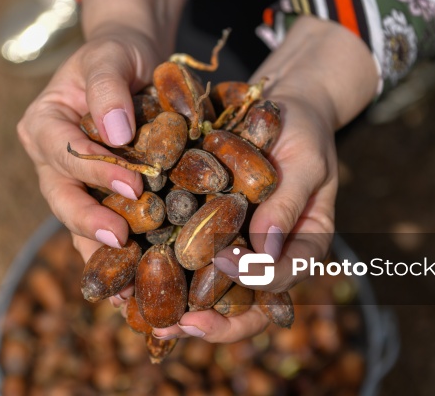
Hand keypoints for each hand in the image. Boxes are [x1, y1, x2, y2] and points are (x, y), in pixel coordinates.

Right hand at [17, 0, 185, 260]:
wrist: (133, 64)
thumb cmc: (117, 55)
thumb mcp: (110, 56)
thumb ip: (107, 87)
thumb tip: (115, 133)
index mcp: (44, 125)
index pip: (64, 152)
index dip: (95, 170)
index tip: (134, 184)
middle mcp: (52, 160)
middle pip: (62, 197)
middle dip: (91, 223)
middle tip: (121, 242)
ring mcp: (75, 182)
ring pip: (80, 222)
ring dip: (102, 255)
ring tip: (124, 288)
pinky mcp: (101, 196)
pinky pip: (104, 227)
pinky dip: (118, 255)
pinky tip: (135, 281)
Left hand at [146, 16, 378, 342]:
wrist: (279, 107)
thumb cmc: (303, 131)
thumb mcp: (306, 161)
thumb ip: (287, 204)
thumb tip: (263, 252)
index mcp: (299, 246)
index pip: (282, 280)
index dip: (256, 284)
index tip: (227, 266)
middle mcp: (264, 255)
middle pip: (243, 304)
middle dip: (211, 322)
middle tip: (175, 326)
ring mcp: (234, 244)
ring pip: (210, 291)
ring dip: (177, 308)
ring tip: (141, 315)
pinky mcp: (204, 227)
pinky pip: (184, 255)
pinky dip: (159, 270)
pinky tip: (128, 273)